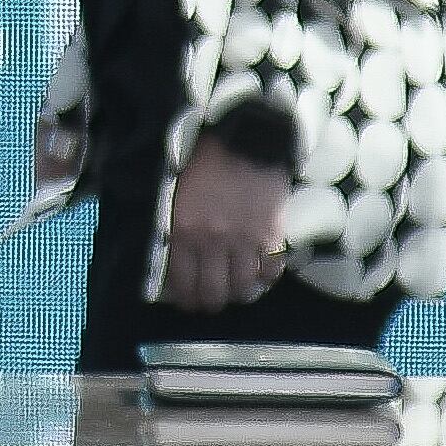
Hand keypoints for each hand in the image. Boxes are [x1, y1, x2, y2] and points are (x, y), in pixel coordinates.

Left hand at [156, 130, 294, 310]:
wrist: (246, 142)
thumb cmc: (205, 164)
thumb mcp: (176, 195)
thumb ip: (175, 227)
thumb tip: (174, 258)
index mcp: (182, 231)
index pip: (181, 280)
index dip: (185, 298)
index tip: (187, 302)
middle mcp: (211, 242)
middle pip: (212, 291)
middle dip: (209, 303)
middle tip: (209, 303)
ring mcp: (243, 242)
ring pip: (241, 288)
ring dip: (237, 295)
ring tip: (234, 292)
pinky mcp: (271, 238)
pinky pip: (269, 273)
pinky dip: (265, 279)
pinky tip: (259, 274)